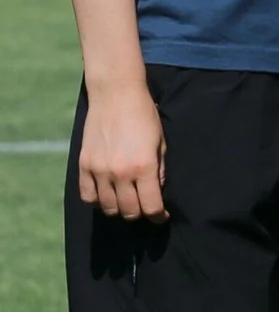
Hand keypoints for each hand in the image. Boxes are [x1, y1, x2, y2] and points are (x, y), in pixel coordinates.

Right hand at [78, 78, 165, 221]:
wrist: (116, 95)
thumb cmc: (144, 117)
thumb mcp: (160, 144)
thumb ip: (159, 171)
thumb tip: (156, 192)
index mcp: (144, 167)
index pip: (150, 206)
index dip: (158, 216)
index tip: (161, 216)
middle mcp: (120, 172)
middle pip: (128, 211)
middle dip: (140, 214)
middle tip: (144, 208)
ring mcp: (99, 170)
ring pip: (108, 207)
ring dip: (119, 209)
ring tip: (127, 201)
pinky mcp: (84, 164)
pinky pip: (87, 195)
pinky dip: (97, 201)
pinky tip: (107, 196)